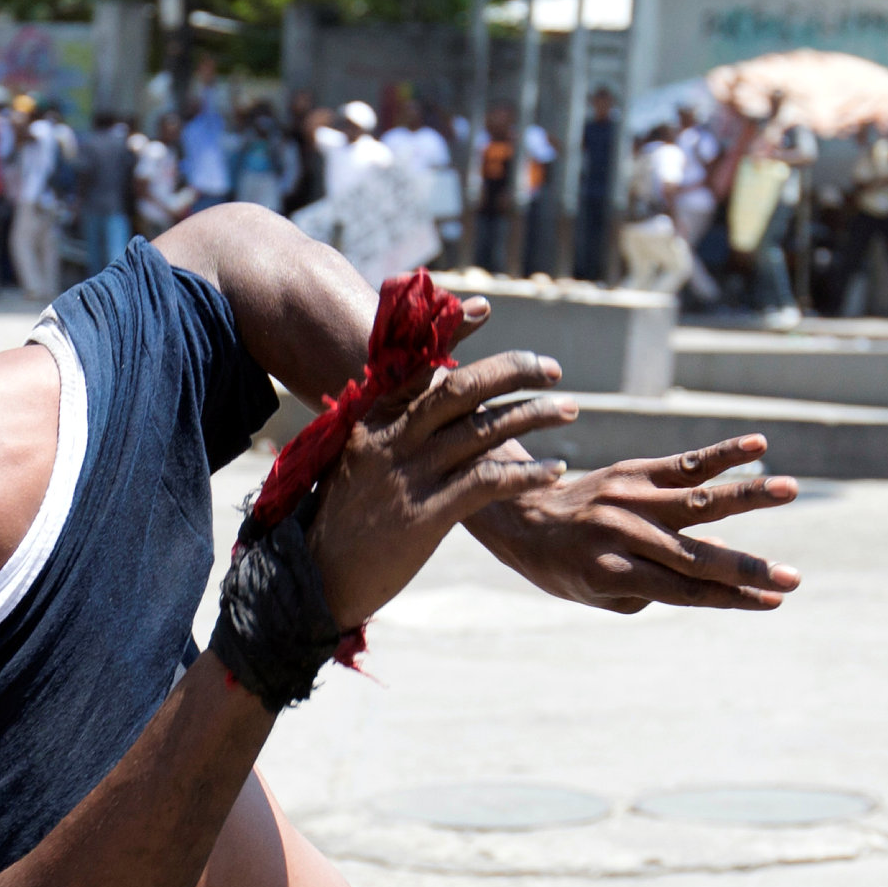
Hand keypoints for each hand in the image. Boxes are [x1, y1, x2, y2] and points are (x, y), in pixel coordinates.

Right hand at [303, 329, 574, 627]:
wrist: (318, 578)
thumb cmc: (345, 521)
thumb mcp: (360, 462)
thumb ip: (395, 431)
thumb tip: (436, 406)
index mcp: (374, 419)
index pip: (417, 363)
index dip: (451, 331)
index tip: (484, 307)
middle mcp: (391, 439)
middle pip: (459, 388)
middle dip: (512, 371)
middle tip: (552, 369)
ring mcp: (408, 475)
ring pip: (481, 431)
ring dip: (532, 416)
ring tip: (568, 410)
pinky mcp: (425, 516)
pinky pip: (486, 483)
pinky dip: (525, 473)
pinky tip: (554, 470)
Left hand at [471, 434, 802, 612]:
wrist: (520, 516)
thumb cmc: (568, 569)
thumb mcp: (604, 593)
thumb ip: (661, 584)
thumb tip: (721, 553)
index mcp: (612, 574)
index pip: (686, 591)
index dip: (733, 598)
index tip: (776, 601)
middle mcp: (623, 535)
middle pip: (697, 555)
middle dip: (749, 569)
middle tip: (794, 578)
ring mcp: (629, 498)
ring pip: (698, 499)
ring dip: (748, 495)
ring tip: (789, 489)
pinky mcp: (633, 470)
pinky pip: (683, 462)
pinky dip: (721, 453)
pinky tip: (757, 443)